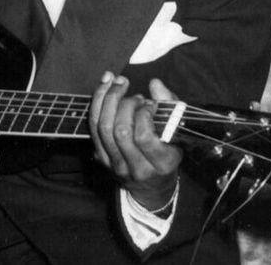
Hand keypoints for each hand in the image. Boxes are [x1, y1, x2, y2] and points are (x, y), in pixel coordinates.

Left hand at [89, 72, 181, 209]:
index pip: (144, 137)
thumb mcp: (177, 132)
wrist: (152, 186)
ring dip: (109, 99)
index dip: (144, 114)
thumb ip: (170, 105)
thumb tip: (155, 83)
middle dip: (125, 104)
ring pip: (103, 128)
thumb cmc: (168, 152)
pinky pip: (93, 128)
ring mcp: (116, 166)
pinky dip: (97, 104)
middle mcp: (136, 168)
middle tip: (136, 95)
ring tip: (120, 85)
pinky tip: (105, 87)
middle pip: (120, 131)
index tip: (151, 105)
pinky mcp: (102, 159)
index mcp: (161, 163)